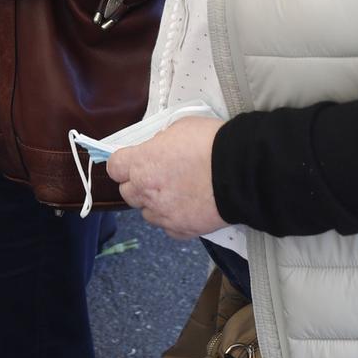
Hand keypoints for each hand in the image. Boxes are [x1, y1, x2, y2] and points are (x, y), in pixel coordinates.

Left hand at [105, 117, 226, 239]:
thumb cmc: (212, 143)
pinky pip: (169, 227)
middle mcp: (147, 192)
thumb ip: (160, 142)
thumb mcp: (179, 127)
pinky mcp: (182, 230)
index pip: (114, 167)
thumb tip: (157, 149)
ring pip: (147, 213)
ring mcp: (164, 214)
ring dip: (155, 203)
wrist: (243, 171)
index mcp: (141, 164)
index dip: (123, 163)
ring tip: (177, 192)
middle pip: (128, 193)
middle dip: (138, 184)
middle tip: (158, 175)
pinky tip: (188, 207)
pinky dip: (175, 219)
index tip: (132, 161)